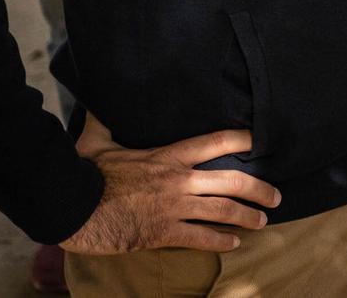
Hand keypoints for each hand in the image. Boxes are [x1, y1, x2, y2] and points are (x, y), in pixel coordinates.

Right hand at [60, 124, 279, 254]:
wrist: (71, 207)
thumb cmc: (84, 174)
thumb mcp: (97, 142)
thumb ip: (105, 123)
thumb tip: (96, 102)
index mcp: (168, 156)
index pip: (217, 142)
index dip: (243, 140)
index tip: (261, 143)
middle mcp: (179, 180)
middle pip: (232, 181)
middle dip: (259, 188)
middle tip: (276, 195)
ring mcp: (173, 207)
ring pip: (222, 211)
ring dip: (247, 216)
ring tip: (262, 221)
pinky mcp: (162, 233)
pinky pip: (200, 238)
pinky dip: (220, 242)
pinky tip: (233, 244)